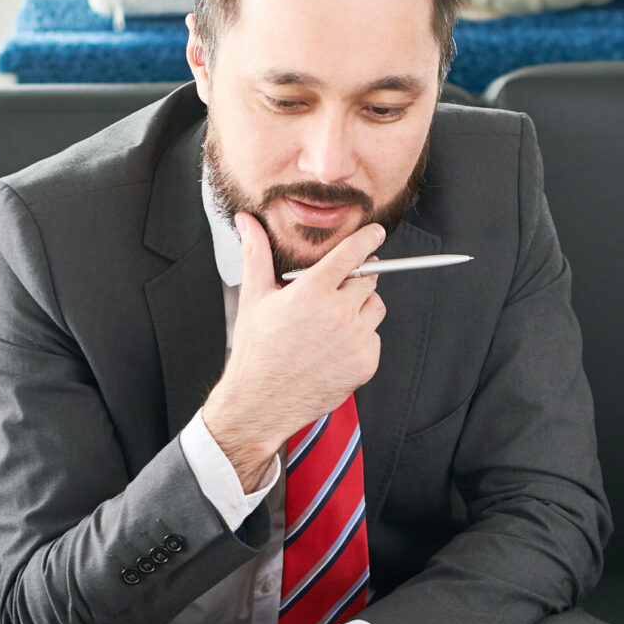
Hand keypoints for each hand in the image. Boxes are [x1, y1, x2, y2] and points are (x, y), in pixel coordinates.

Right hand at [200, 214, 387, 488]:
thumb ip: (257, 254)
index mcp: (312, 291)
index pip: (352, 253)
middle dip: (355, 281)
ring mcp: (355, 338)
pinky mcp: (366, 362)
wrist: (263, 402)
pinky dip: (360, 339)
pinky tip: (335, 348)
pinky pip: (374, 337)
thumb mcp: (254, 298)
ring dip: (361, 309)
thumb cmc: (257, 352)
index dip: (367, 239)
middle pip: (368, 279)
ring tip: (332, 323)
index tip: (375, 233)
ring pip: (375, 307)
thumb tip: (247, 221)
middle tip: (334, 294)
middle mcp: (338, 313)